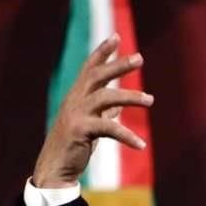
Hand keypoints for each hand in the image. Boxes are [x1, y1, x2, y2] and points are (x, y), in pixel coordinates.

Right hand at [32, 34, 153, 187]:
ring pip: (105, 97)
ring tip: (150, 100)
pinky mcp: (80, 130)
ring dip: (130, 97)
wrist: (55, 168)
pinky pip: (109, 129)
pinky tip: (141, 145)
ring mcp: (76, 114)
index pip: (89, 68)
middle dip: (118, 65)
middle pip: (97, 76)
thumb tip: (119, 105)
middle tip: (139, 58)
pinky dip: (127, 136)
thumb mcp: (90, 125)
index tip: (116, 37)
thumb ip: (104, 112)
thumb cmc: (74, 146)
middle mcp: (74, 100)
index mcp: (77, 96)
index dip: (102, 52)